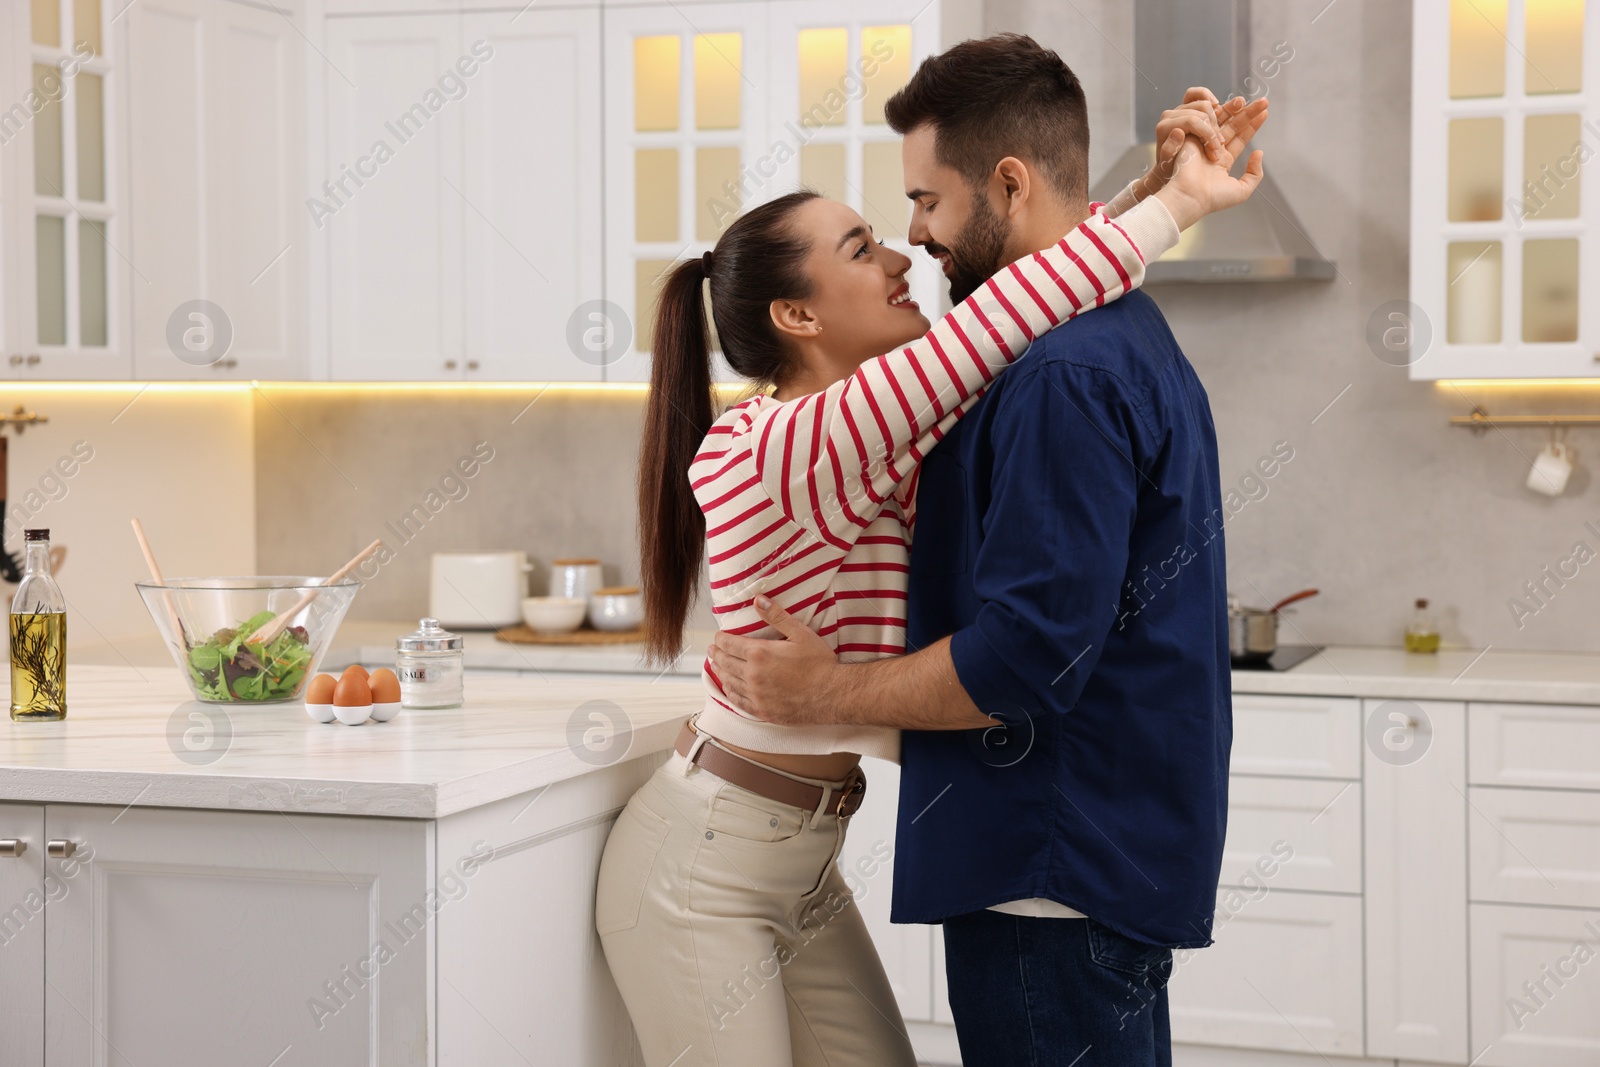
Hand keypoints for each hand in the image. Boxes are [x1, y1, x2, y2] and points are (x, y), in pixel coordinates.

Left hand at [707, 596, 843, 725]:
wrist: (832, 695)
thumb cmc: (819, 663)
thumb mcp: (800, 633)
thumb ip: (777, 616)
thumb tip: (758, 600)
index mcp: (760, 654)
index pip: (730, 645)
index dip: (721, 639)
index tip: (718, 637)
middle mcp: (753, 675)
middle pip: (725, 663)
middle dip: (716, 654)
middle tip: (712, 649)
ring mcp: (756, 695)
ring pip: (729, 682)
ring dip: (720, 672)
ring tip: (716, 666)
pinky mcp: (763, 710)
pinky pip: (738, 702)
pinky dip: (730, 692)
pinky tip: (728, 688)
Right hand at [1138, 89, 1267, 198]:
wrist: (1189, 197)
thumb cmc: (1213, 198)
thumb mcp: (1242, 191)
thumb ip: (1254, 174)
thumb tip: (1259, 153)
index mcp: (1223, 162)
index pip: (1240, 139)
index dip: (1252, 126)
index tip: (1265, 113)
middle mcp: (1213, 150)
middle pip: (1233, 126)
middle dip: (1248, 113)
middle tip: (1263, 101)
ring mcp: (1202, 143)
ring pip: (1221, 121)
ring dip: (1234, 109)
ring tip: (1245, 100)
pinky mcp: (1192, 137)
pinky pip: (1206, 121)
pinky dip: (1216, 115)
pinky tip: (1227, 108)